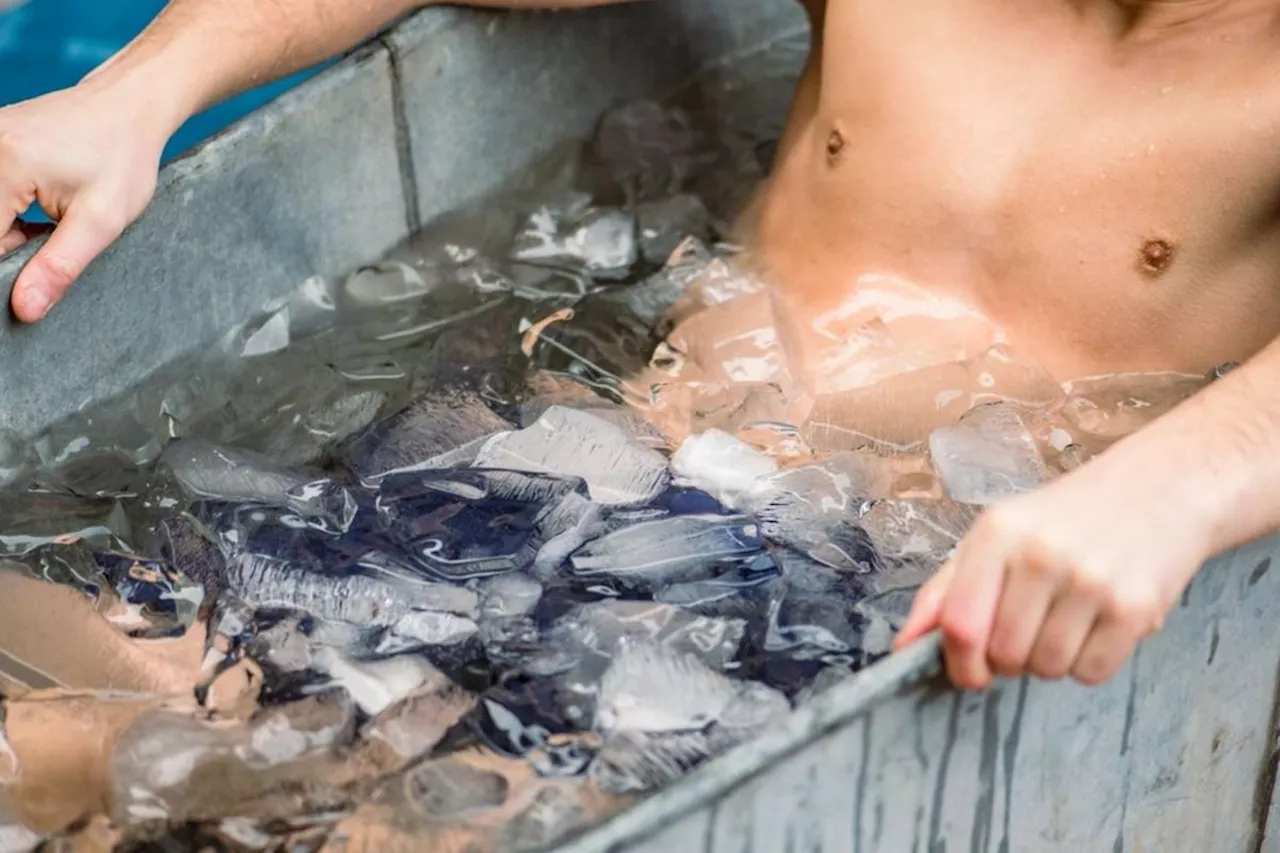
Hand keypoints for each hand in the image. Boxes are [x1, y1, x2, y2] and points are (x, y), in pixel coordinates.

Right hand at [0, 80, 171, 321]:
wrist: (129, 106)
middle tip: (48, 240)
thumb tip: (24, 310)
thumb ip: (59, 267)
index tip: (35, 272)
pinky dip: (6, 212)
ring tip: (46, 224)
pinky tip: (36, 210)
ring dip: (7, 231)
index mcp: (4, 164)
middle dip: (9, 247)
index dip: (8, 266)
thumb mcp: (101, 221)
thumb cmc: (123, 158)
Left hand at [893, 463, 1213, 688]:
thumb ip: (946, 590)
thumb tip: (905, 645)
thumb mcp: (997, 535)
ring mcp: (1092, 582)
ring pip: (1047, 669)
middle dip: (1009, 659)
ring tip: (1064, 619)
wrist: (1161, 488)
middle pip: (1005, 655)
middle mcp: (1042, 555)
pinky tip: (1096, 624)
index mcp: (998, 534)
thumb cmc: (1068, 517)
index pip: (961, 625)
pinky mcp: (1137, 609)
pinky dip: (1088, 663)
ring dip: (1050, 661)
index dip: (959, 663)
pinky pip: (1092, 673)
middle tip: (1028, 628)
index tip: (969, 671)